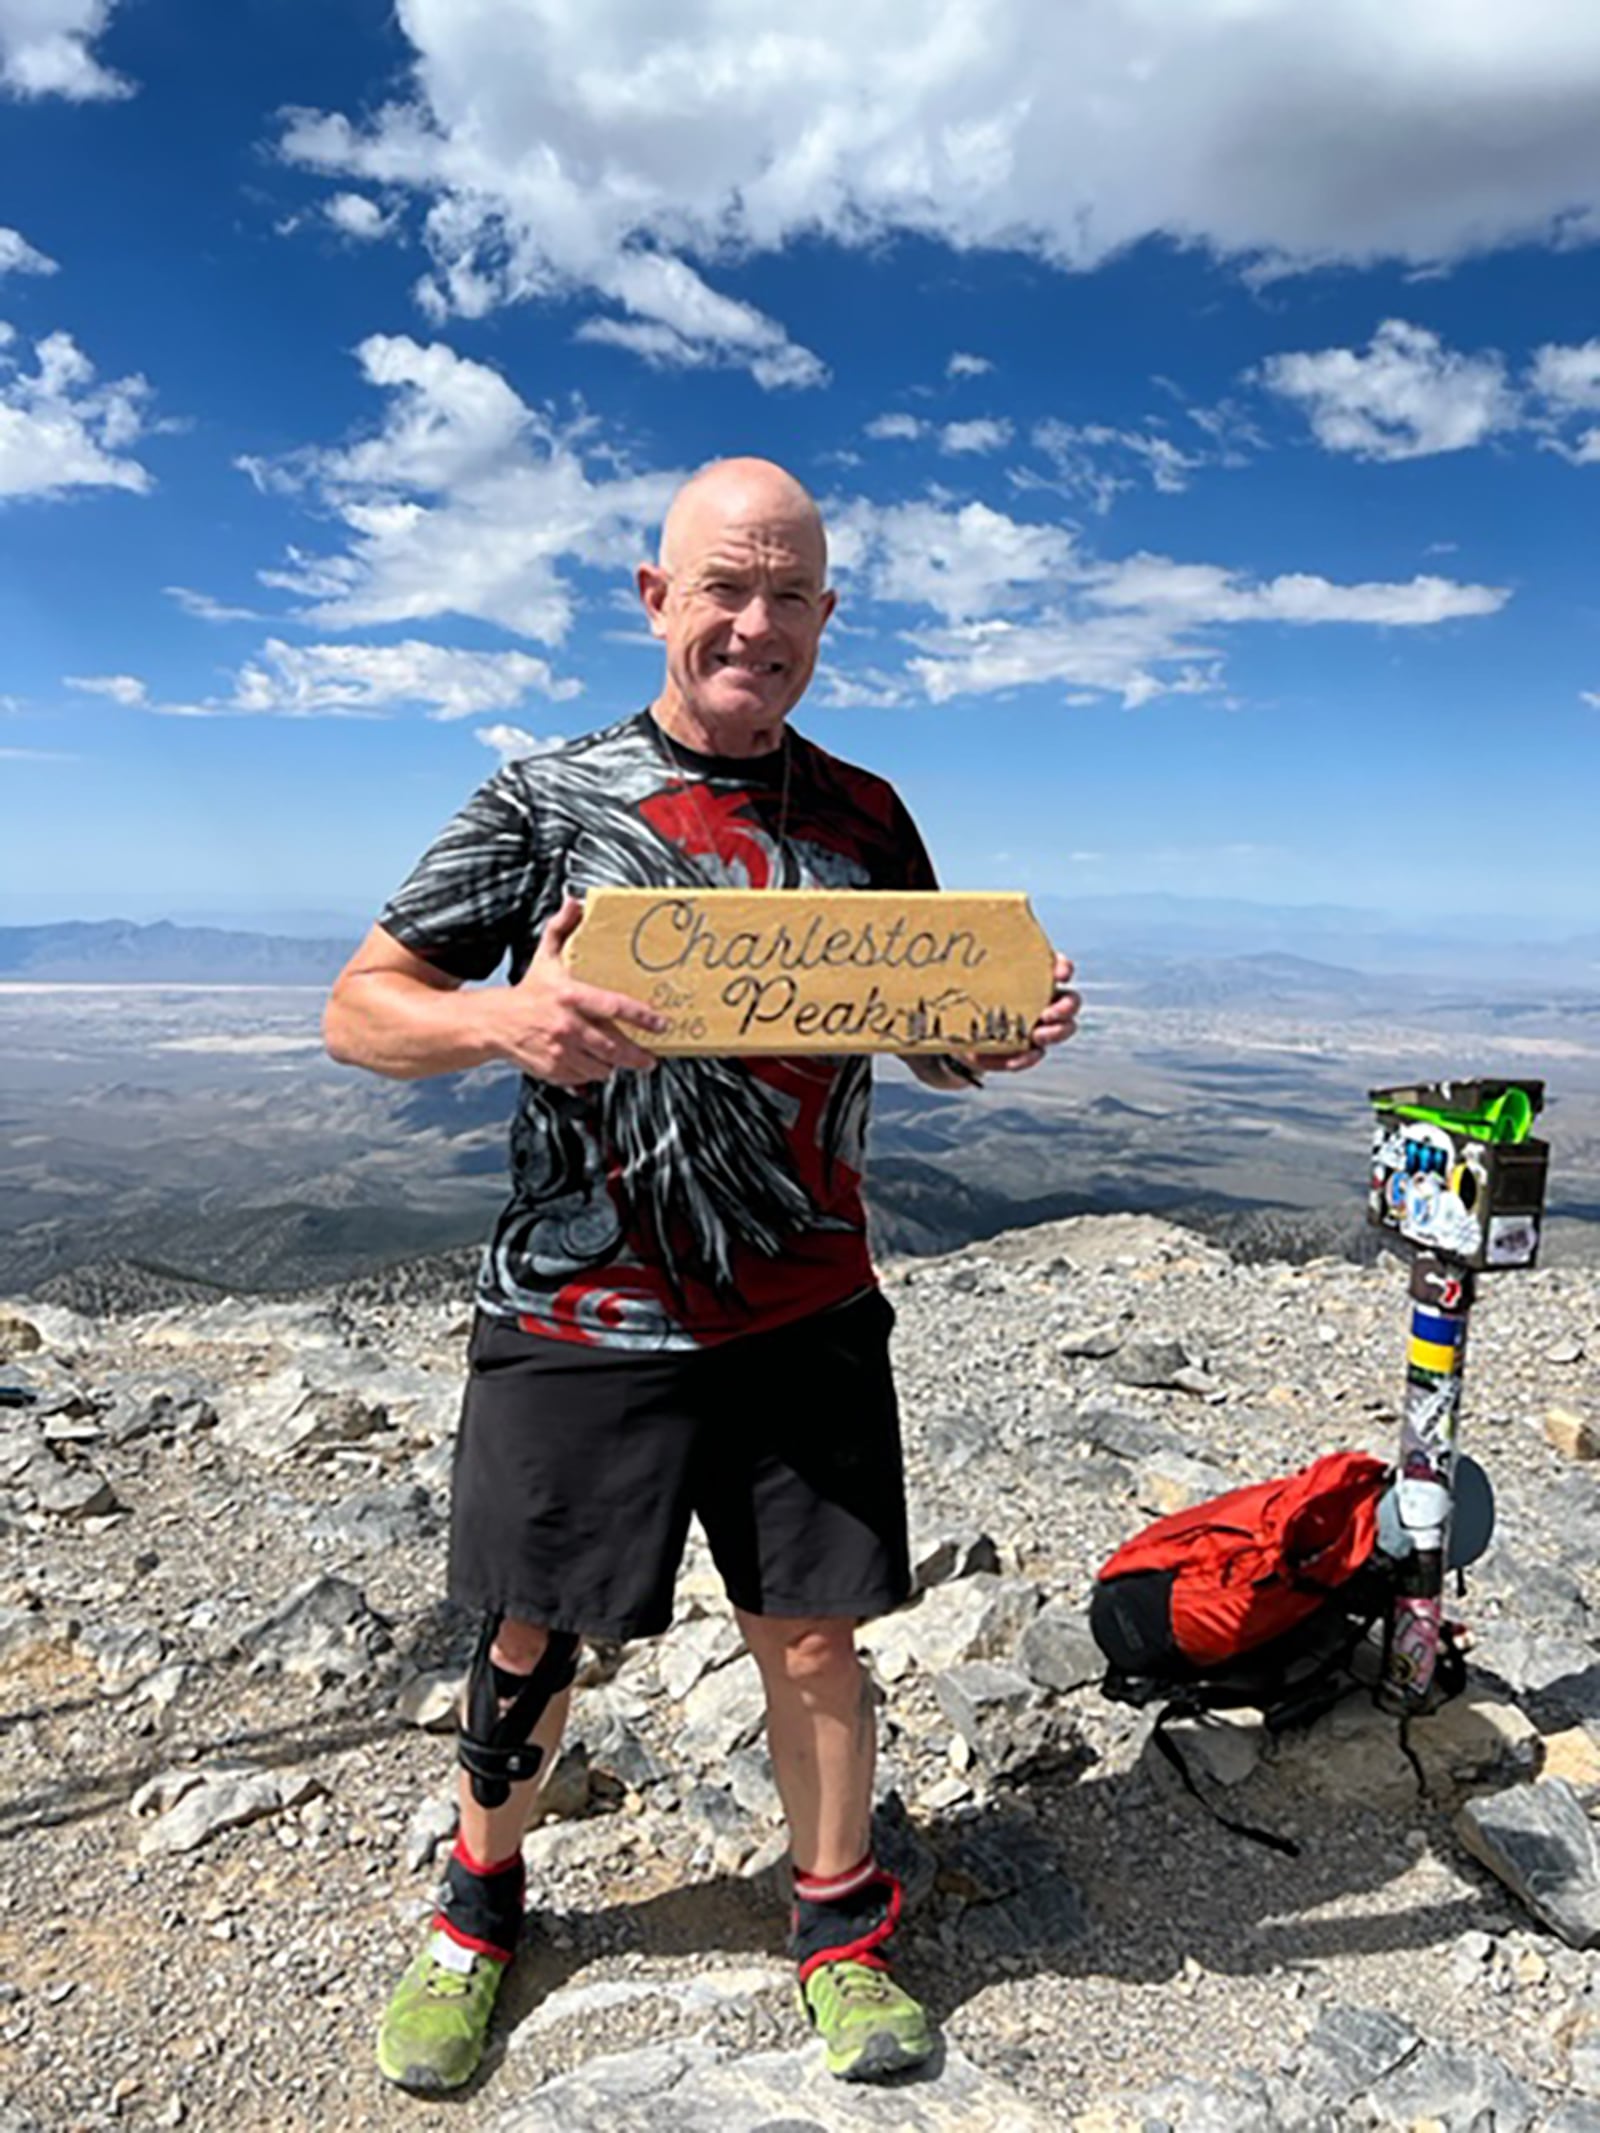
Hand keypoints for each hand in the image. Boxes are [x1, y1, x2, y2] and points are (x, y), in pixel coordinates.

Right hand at [485, 897, 670, 1086]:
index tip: (661, 1025)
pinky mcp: (554, 1070)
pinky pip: (583, 1077)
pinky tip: (592, 1063)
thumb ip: (562, 928)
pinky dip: (591, 1073)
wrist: (494, 1023)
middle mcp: (567, 1026)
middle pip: (613, 1048)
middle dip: (637, 1056)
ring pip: (601, 1067)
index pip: (614, 1007)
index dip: (642, 1018)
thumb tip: (573, 901)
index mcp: (570, 996)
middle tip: (649, 1059)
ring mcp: (560, 1051)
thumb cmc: (527, 991)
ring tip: (618, 1060)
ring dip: (612, 1065)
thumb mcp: (545, 957)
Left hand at [955, 953, 1079, 1077]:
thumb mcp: (974, 976)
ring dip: (1053, 1033)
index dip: (1064, 969)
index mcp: (1037, 977)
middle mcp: (1046, 1000)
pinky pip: (1034, 1055)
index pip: (1061, 968)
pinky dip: (1025, 1058)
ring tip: (1037, 1036)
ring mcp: (1041, 1025)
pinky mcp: (1028, 1049)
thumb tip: (961, 943)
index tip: (1061, 974)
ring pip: (1063, 1029)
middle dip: (1065, 1008)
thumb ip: (978, 965)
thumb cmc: (972, 993)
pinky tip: (1014, 1060)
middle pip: (1071, 1002)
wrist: (960, 1029)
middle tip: (1047, 1014)